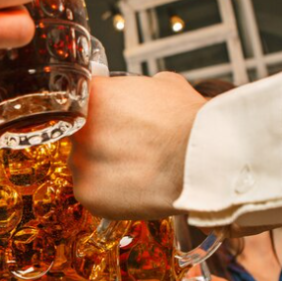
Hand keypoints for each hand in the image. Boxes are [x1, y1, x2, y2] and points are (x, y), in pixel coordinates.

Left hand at [70, 73, 206, 219]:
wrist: (201, 161)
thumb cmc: (189, 123)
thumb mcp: (167, 86)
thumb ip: (143, 87)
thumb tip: (148, 88)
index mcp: (94, 96)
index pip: (80, 102)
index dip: (98, 113)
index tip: (111, 122)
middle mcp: (80, 129)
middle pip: (80, 135)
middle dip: (101, 142)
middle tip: (129, 148)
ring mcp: (81, 162)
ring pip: (85, 165)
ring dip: (104, 168)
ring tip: (136, 170)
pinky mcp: (87, 193)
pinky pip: (92, 192)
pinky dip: (109, 194)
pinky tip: (133, 187)